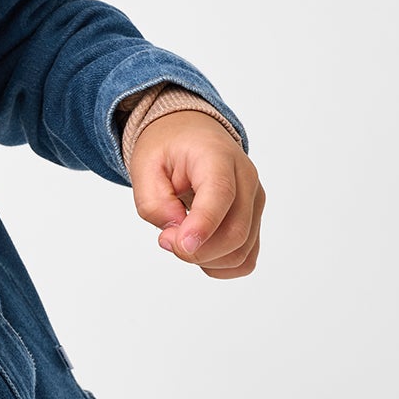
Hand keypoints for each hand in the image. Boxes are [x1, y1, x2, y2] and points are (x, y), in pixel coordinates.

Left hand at [127, 112, 263, 277]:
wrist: (191, 134)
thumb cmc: (168, 148)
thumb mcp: (143, 166)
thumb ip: (154, 203)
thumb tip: (178, 235)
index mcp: (217, 155)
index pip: (221, 194)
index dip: (203, 225)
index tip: (180, 245)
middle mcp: (246, 178)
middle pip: (236, 233)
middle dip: (196, 251)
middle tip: (165, 238)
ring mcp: (255, 201)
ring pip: (242, 253)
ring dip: (205, 259)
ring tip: (179, 237)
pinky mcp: (254, 221)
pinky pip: (245, 259)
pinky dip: (219, 264)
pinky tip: (198, 247)